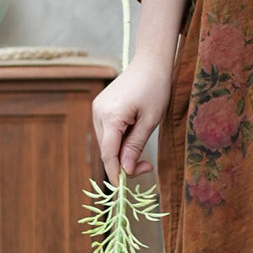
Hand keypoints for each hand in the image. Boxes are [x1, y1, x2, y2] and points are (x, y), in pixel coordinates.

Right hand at [92, 52, 173, 184]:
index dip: (115, 172)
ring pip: (106, 142)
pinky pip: (107, 131)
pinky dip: (118, 140)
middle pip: (106, 149)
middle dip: (123, 162)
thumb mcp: (150, 120)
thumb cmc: (156, 88)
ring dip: (121, 151)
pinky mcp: (100, 106)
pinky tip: (134, 136)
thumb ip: (136, 146)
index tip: (123, 189)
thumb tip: (126, 170)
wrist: (150, 62)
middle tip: (147, 167)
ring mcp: (97, 108)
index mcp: (110, 116)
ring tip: (143, 148)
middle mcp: (98, 112)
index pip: (108, 153)